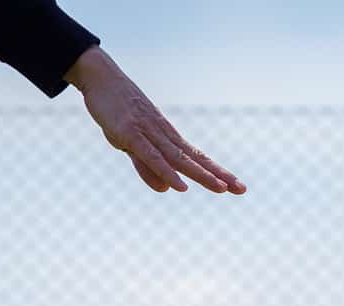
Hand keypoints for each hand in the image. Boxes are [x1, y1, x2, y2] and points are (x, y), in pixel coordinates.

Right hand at [63, 47, 245, 194]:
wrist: (101, 78)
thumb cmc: (118, 112)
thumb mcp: (132, 145)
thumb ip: (148, 168)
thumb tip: (166, 189)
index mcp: (168, 138)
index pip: (198, 158)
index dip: (218, 172)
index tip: (238, 186)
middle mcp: (165, 136)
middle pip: (196, 159)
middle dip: (219, 175)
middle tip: (242, 189)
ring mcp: (149, 134)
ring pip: (178, 159)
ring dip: (200, 175)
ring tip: (221, 189)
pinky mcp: (130, 134)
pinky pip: (151, 157)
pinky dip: (167, 172)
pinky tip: (180, 186)